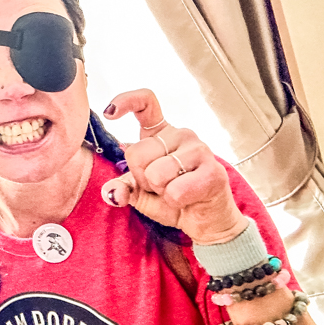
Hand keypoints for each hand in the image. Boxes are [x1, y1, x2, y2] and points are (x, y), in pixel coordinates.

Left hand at [100, 89, 247, 245]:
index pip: (145, 103)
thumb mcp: (139, 193)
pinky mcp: (213, 172)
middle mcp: (181, 134)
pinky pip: (175, 191)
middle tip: (161, 187)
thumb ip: (122, 187)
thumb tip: (112, 192)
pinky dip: (175, 202)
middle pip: (136, 153)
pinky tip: (189, 199)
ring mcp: (200, 150)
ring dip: (161, 191)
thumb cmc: (174, 201)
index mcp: (162, 134)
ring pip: (155, 174)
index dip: (125, 102)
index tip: (109, 113)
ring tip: (177, 192)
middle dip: (141, 178)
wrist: (205, 223)